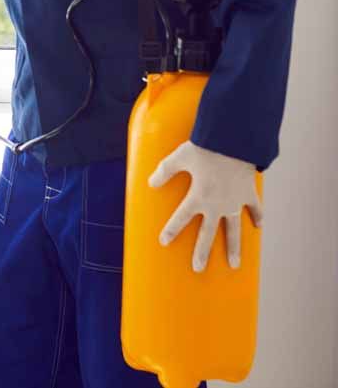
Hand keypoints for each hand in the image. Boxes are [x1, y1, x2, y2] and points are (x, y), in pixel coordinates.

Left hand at [148, 141, 262, 271]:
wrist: (235, 140)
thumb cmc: (205, 147)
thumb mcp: (179, 157)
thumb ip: (164, 171)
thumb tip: (150, 183)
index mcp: (198, 197)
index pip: (180, 218)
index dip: (171, 230)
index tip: (164, 242)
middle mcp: (216, 204)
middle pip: (207, 234)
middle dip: (202, 252)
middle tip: (198, 269)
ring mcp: (235, 201)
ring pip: (234, 231)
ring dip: (234, 248)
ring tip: (234, 265)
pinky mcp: (248, 193)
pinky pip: (254, 209)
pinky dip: (257, 217)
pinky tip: (258, 228)